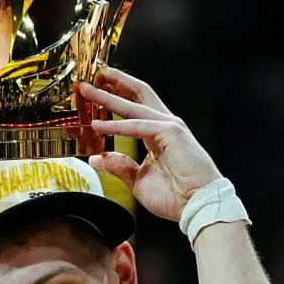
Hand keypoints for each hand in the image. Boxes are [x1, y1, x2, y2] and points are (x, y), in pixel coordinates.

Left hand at [78, 67, 222, 222]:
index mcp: (156, 133)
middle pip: (136, 95)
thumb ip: (119, 166)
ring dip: (108, 97)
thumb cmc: (174, 195)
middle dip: (113, 83)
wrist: (196, 206)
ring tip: (88, 90)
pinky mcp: (171, 132)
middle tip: (89, 77)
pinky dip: (117, 125)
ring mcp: (168, 126)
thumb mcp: (137, 179)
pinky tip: (98, 125)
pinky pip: (138, 126)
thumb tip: (96, 158)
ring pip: (134, 105)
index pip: (133, 107)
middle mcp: (163, 125)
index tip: (93, 91)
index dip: (114, 96)